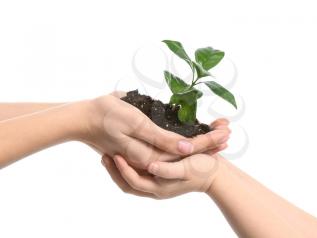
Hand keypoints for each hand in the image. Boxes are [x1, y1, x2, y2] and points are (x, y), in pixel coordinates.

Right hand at [84, 92, 230, 168]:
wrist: (84, 119)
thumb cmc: (107, 117)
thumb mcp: (135, 125)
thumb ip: (161, 139)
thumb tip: (187, 148)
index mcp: (151, 155)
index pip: (187, 150)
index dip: (208, 141)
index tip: (226, 132)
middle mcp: (152, 159)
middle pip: (187, 152)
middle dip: (210, 141)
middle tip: (228, 131)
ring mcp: (147, 155)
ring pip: (180, 151)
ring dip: (200, 142)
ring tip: (218, 133)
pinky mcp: (142, 149)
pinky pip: (167, 148)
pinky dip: (184, 142)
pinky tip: (193, 137)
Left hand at [101, 153, 225, 198]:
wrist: (215, 174)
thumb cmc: (202, 170)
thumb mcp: (186, 168)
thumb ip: (168, 170)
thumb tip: (150, 167)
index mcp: (159, 188)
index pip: (132, 181)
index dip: (121, 170)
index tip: (114, 155)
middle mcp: (155, 188)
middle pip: (127, 183)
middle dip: (114, 171)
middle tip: (105, 155)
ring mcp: (157, 183)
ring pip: (131, 179)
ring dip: (120, 168)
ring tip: (111, 153)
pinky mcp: (160, 175)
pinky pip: (139, 174)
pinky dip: (130, 166)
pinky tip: (128, 152)